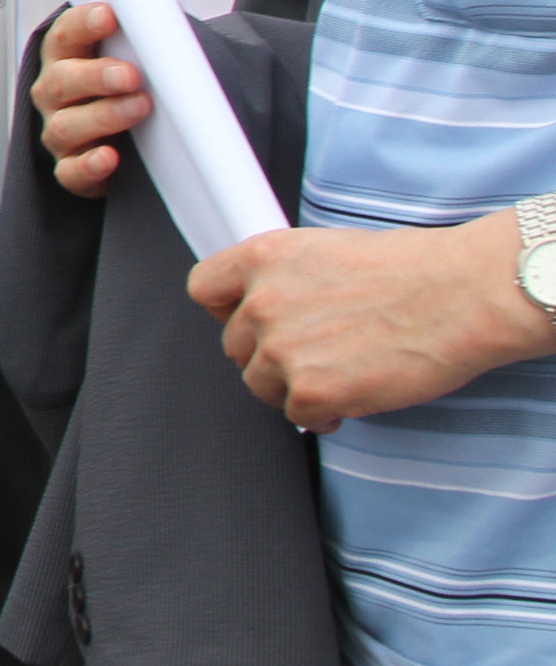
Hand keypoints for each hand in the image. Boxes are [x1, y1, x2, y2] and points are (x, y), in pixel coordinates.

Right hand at [29, 3, 144, 198]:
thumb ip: (144, 19)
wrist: (130, 137)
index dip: (84, 23)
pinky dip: (89, 165)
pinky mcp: (70, 168)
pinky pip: (71, 171)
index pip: (66, 35)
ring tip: (139, 109)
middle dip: (96, 76)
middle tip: (131, 75)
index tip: (110, 15)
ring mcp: (60, 131)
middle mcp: (55, 93)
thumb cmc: (128, 86)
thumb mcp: (134, 51)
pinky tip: (110, 157)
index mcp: (67, 57)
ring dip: (103, 116)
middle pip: (61, 80)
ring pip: (67, 125)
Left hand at [190, 212, 555, 431]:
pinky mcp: (310, 391)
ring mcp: (281, 349)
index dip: (228, 311)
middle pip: (236, 346)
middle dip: (271, 354)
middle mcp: (261, 302)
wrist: (461, 294)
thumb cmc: (412, 270)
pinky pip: (297, 415)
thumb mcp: (327, 249)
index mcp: (262, 257)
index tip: (251, 323)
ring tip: (341, 373)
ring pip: (261, 384)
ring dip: (294, 386)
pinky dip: (323, 414)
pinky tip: (354, 396)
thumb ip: (287, 277)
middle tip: (317, 354)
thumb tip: (274, 305)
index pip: (205, 290)